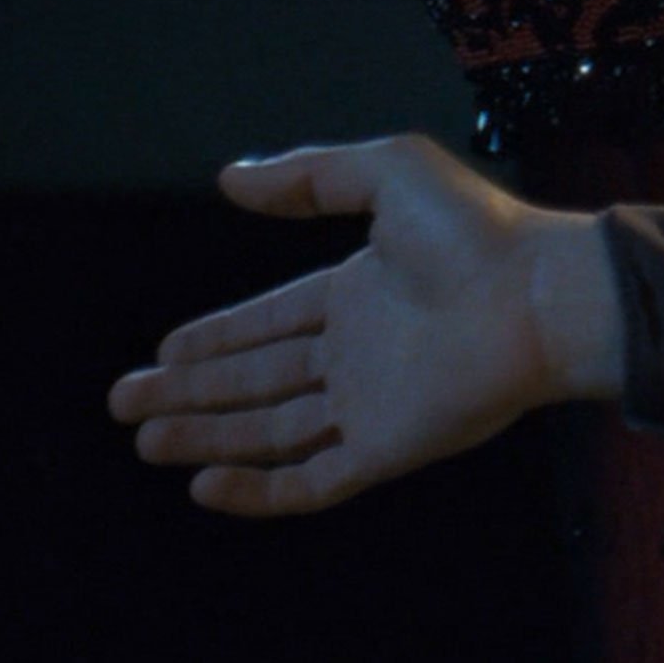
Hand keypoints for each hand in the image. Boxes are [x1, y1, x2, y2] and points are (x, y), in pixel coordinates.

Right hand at [105, 134, 619, 516]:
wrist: (538, 296)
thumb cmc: (476, 230)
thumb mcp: (387, 172)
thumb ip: (309, 176)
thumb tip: (230, 176)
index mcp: (360, 293)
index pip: (272, 322)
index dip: (218, 338)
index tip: (163, 352)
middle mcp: (360, 352)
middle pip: (259, 380)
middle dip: (192, 393)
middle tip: (125, 402)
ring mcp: (373, 404)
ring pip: (272, 431)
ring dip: (208, 437)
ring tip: (145, 439)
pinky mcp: (387, 449)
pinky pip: (312, 481)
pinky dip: (259, 489)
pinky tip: (205, 485)